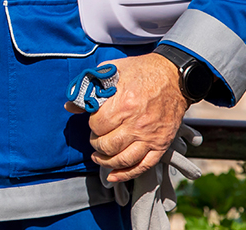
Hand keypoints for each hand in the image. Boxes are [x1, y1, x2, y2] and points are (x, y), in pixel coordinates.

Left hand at [82, 53, 187, 182]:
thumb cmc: (141, 71)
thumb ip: (90, 88)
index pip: (97, 126)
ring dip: (106, 161)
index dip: (92, 125)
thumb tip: (71, 106)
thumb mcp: (112, 70)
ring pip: (123, 159)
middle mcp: (137, 124)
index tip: (94, 121)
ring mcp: (150, 136)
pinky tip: (113, 175)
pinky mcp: (161, 144)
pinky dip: (126, 174)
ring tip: (99, 156)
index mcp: (124, 104)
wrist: (174, 77)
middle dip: (96, 144)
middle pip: (107, 145)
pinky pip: (143, 166)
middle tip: (96, 138)